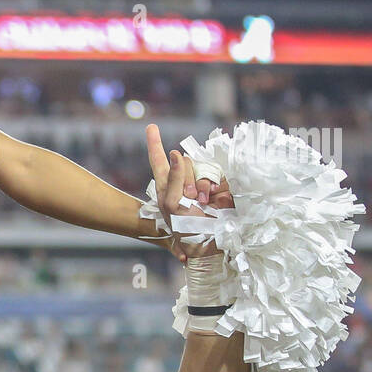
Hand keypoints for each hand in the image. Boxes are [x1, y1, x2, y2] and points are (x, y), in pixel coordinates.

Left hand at [146, 124, 233, 261]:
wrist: (211, 245)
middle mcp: (184, 182)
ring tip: (203, 202)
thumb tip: (176, 153)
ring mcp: (202, 185)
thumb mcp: (172, 204)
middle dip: (189, 178)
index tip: (151, 127)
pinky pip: (220, 177)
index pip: (158, 160)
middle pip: (187, 162)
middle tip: (191, 198)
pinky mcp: (220, 188)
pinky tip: (216, 202)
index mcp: (167, 186)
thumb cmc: (185, 229)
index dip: (154, 143)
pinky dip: (219, 189)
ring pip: (203, 169)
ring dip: (203, 185)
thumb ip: (174, 177)